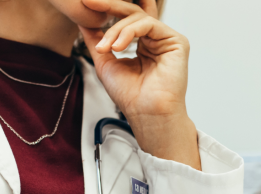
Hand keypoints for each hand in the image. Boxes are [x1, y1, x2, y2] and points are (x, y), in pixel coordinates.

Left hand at [78, 0, 201, 169]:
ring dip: (116, 29)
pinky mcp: (177, 41)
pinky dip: (129, 32)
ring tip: (105, 47)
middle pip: (133, 12)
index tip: (85, 4)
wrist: (146, 114)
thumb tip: (83, 20)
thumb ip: (96, 40)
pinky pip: (149, 24)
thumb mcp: (105, 62)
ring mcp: (167, 39)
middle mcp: (156, 39)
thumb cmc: (130, 96)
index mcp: (143, 44)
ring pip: (138, 18)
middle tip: (88, 2)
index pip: (126, 19)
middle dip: (109, 5)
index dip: (108, 9)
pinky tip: (117, 47)